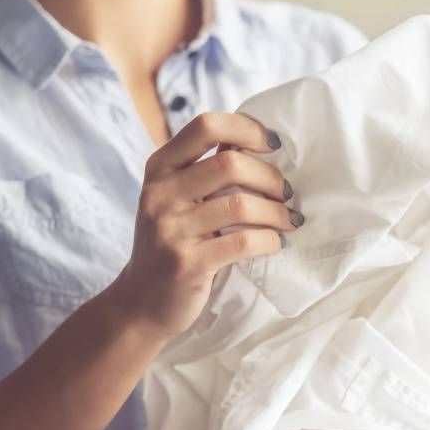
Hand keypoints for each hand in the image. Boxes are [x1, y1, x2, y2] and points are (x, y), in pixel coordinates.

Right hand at [107, 112, 300, 339]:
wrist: (140, 304)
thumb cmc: (172, 244)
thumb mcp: (176, 199)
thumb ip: (205, 170)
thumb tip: (256, 139)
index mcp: (160, 168)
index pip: (205, 126)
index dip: (247, 128)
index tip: (273, 144)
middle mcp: (160, 194)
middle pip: (230, 163)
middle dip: (270, 177)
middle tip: (286, 194)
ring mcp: (170, 229)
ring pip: (241, 204)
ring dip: (276, 212)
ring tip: (289, 221)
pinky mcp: (187, 264)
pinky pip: (242, 242)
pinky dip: (269, 240)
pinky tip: (275, 243)